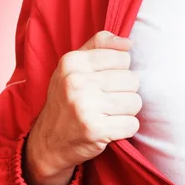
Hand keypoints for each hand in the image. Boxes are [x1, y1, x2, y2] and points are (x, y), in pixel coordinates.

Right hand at [24, 30, 141, 184]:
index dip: (120, 72)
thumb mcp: (74, 66)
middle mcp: (76, 82)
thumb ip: (100, 45)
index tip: (104, 82)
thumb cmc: (67, 99)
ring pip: (135, 102)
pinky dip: (125, 129)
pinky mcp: (95, 130)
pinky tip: (109, 128)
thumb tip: (130, 42)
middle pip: (132, 80)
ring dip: (126, 111)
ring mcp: (85, 106)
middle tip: (105, 102)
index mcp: (72, 62)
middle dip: (124, 93)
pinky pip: (132, 124)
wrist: (49, 142)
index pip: (123, 58)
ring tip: (107, 114)